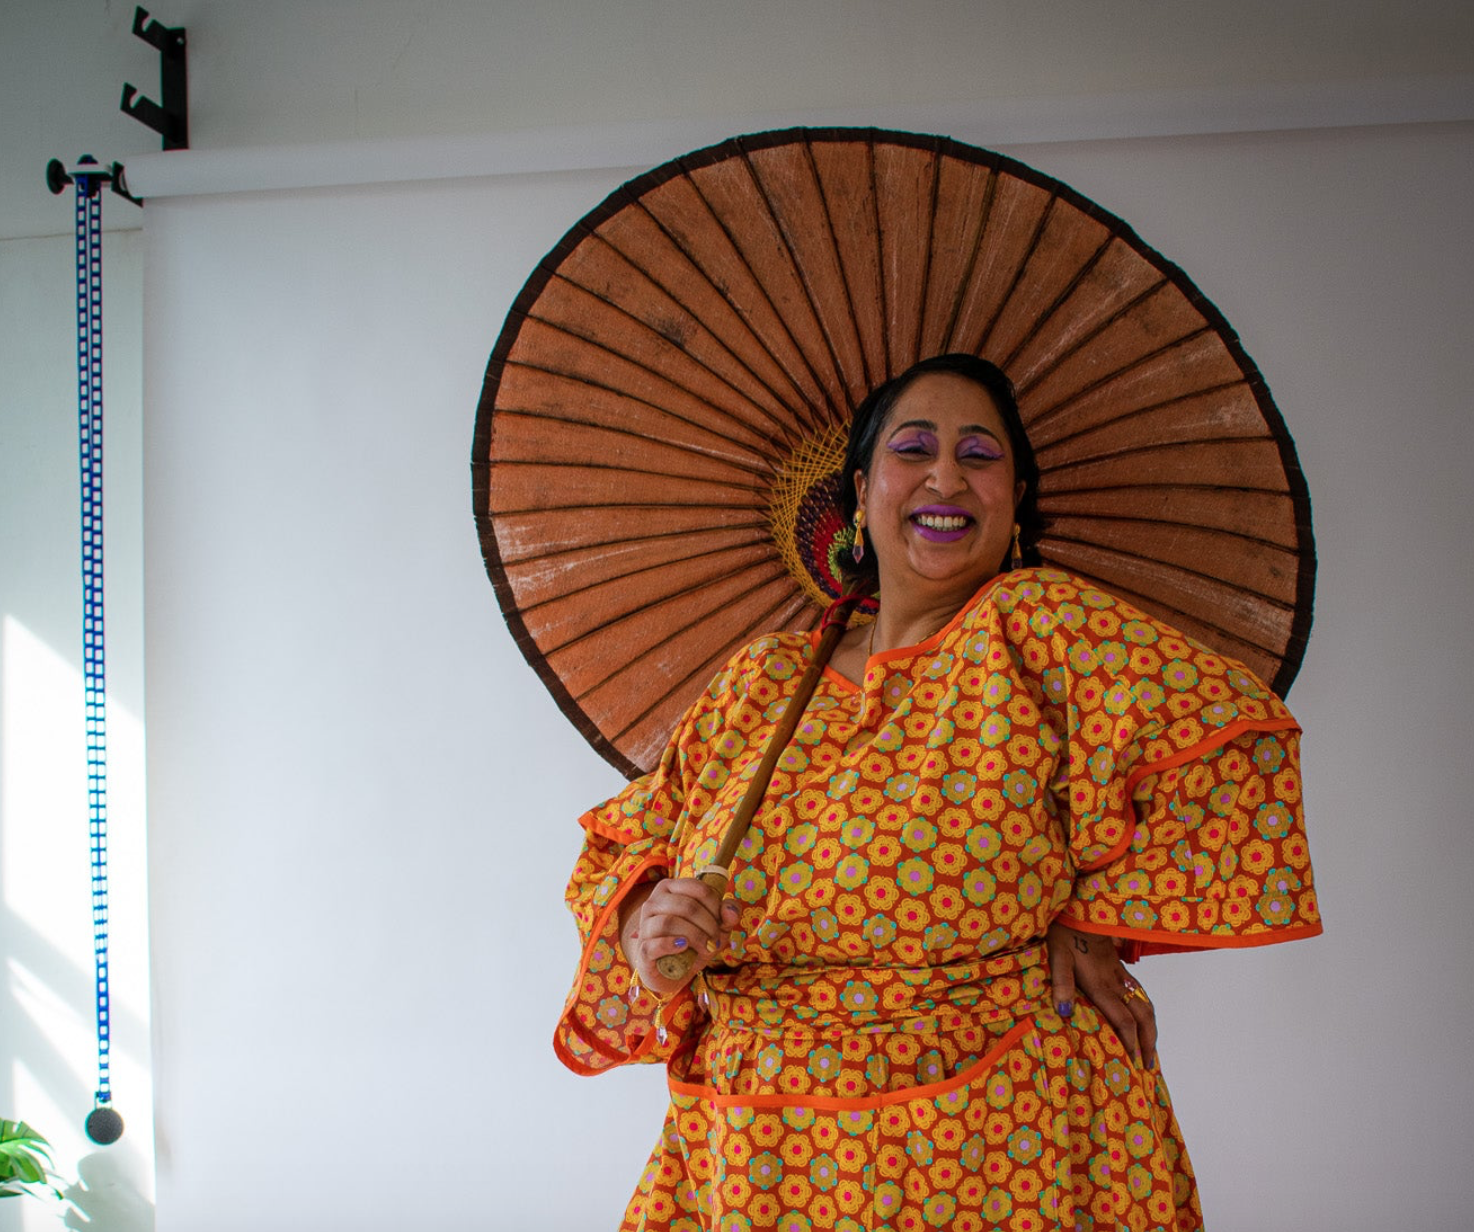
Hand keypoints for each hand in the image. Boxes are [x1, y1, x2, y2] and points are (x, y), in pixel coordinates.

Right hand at [619, 877, 738, 999]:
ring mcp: (645, 925)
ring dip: (695, 936)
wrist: (671, 971)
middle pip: (687, 906)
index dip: (716, 906)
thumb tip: (730, 911)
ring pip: (670, 922)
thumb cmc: (694, 942)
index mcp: (671, 888)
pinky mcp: (642, 948)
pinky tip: (684, 947)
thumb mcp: (715, 927)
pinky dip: (673, 945)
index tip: (722, 923)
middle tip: (716, 940)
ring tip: (706, 947)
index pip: (699, 888)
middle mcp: (654, 902)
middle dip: (708, 925)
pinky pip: (655, 943)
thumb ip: (726, 916)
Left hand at [1047, 921, 1157, 1067]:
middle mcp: (1115, 982)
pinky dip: (1147, 1011)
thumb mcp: (1057, 957)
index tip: (1134, 1064)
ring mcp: (1120, 974)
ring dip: (1151, 1029)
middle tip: (1149, 1066)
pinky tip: (1144, 1019)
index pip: (1123, 1020)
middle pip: (1142, 1017)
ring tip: (1151, 1049)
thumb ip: (1061, 983)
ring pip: (1146, 1005)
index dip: (1131, 1043)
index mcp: (1101, 984)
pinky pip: (1140, 993)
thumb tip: (1064, 1012)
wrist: (1081, 909)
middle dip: (1148, 1042)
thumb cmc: (1065, 933)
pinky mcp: (1119, 967)